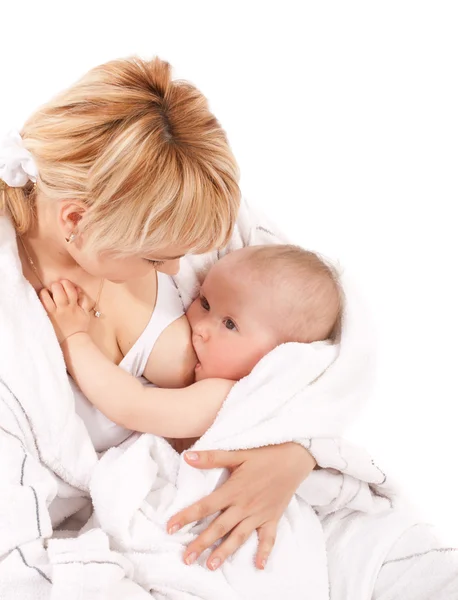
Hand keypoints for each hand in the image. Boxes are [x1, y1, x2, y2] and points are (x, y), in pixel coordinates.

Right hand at [39, 280, 90, 343]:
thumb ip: (45, 311)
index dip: (44, 292)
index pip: (44, 297)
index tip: (45, 292)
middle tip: (55, 286)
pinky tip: (77, 291)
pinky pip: (84, 299)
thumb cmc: (58, 332)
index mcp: (51, 313)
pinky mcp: (84, 311)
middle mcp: (63, 310)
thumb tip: (42, 297)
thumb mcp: (47, 323)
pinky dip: (81, 293)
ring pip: (71, 292)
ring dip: (67, 285)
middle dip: (55, 285)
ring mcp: (74, 309)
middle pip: (59, 291)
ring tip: (64, 283)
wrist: (73, 342)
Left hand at [167, 442, 315, 569]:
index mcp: (233, 490)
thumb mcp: (239, 453)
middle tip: (186, 558)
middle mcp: (244, 506)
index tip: (170, 528)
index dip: (186, 516)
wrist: (295, 458)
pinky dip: (264, 552)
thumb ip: (212, 457)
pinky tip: (259, 565)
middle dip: (201, 543)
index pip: (205, 506)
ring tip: (211, 566)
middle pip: (219, 527)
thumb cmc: (266, 453)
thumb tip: (187, 457)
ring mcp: (259, 514)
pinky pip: (268, 538)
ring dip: (225, 552)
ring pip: (239, 537)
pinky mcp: (273, 517)